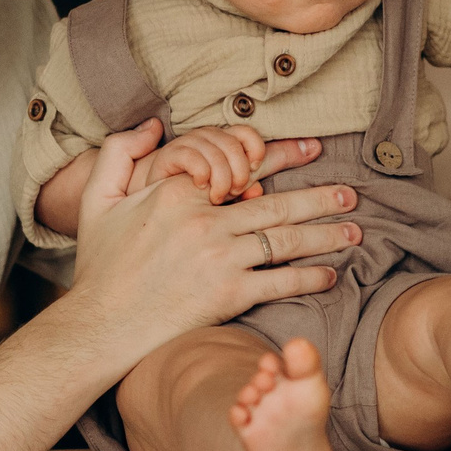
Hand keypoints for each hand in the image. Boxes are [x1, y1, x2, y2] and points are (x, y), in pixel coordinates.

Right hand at [58, 129, 363, 355]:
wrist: (100, 325)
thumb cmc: (100, 267)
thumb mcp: (96, 201)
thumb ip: (117, 154)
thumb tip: (150, 124)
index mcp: (178, 192)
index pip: (241, 167)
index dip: (282, 156)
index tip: (312, 150)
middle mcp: (205, 220)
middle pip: (276, 203)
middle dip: (320, 197)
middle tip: (350, 194)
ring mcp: (220, 257)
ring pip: (286, 239)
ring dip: (326, 234)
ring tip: (354, 230)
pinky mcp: (229, 293)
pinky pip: (280, 280)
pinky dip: (309, 277)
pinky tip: (329, 275)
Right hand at [129, 124, 272, 202]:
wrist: (154, 209)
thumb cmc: (193, 203)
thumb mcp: (226, 196)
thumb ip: (244, 190)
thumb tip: (258, 190)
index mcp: (222, 143)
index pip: (246, 133)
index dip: (256, 148)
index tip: (255, 169)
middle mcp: (205, 139)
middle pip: (233, 143)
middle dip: (239, 169)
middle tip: (235, 192)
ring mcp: (187, 145)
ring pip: (215, 151)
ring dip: (222, 176)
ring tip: (217, 197)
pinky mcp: (168, 156)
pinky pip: (192, 156)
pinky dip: (201, 171)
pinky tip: (200, 186)